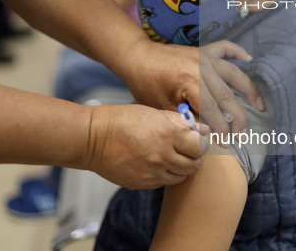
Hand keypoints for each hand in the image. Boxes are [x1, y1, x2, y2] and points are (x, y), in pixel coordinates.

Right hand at [85, 104, 207, 189]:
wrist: (92, 139)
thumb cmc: (120, 120)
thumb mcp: (153, 112)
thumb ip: (179, 122)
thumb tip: (201, 129)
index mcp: (167, 133)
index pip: (201, 145)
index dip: (202, 143)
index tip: (200, 140)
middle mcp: (162, 155)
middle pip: (194, 164)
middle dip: (195, 157)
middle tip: (189, 150)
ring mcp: (152, 172)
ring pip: (181, 176)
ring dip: (182, 167)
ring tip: (173, 156)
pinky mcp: (143, 183)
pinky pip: (164, 182)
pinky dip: (166, 174)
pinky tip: (157, 162)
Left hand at [123, 39, 262, 134]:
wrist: (137, 57)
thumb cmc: (146, 84)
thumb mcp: (163, 108)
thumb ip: (186, 119)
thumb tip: (207, 132)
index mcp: (190, 82)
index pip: (213, 111)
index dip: (221, 130)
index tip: (226, 143)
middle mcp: (202, 67)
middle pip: (227, 95)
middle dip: (238, 118)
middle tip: (242, 134)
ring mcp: (204, 56)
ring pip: (234, 74)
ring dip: (249, 90)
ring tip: (259, 105)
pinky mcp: (203, 50)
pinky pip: (226, 48)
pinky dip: (238, 52)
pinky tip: (248, 58)